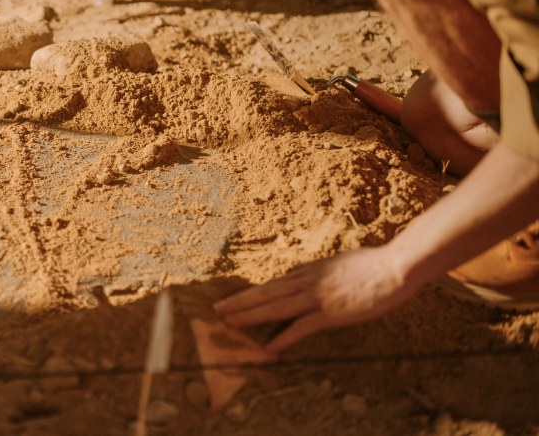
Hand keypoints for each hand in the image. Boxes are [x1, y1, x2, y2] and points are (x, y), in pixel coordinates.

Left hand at [213, 247, 420, 352]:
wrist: (392, 268)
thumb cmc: (370, 265)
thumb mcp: (335, 262)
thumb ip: (314, 270)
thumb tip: (295, 272)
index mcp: (308, 271)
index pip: (272, 284)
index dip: (250, 292)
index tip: (232, 298)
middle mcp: (306, 282)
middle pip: (266, 293)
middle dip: (239, 302)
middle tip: (217, 310)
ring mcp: (316, 297)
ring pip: (275, 307)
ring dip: (250, 316)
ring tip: (229, 323)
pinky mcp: (330, 313)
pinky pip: (301, 327)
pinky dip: (284, 336)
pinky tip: (269, 346)